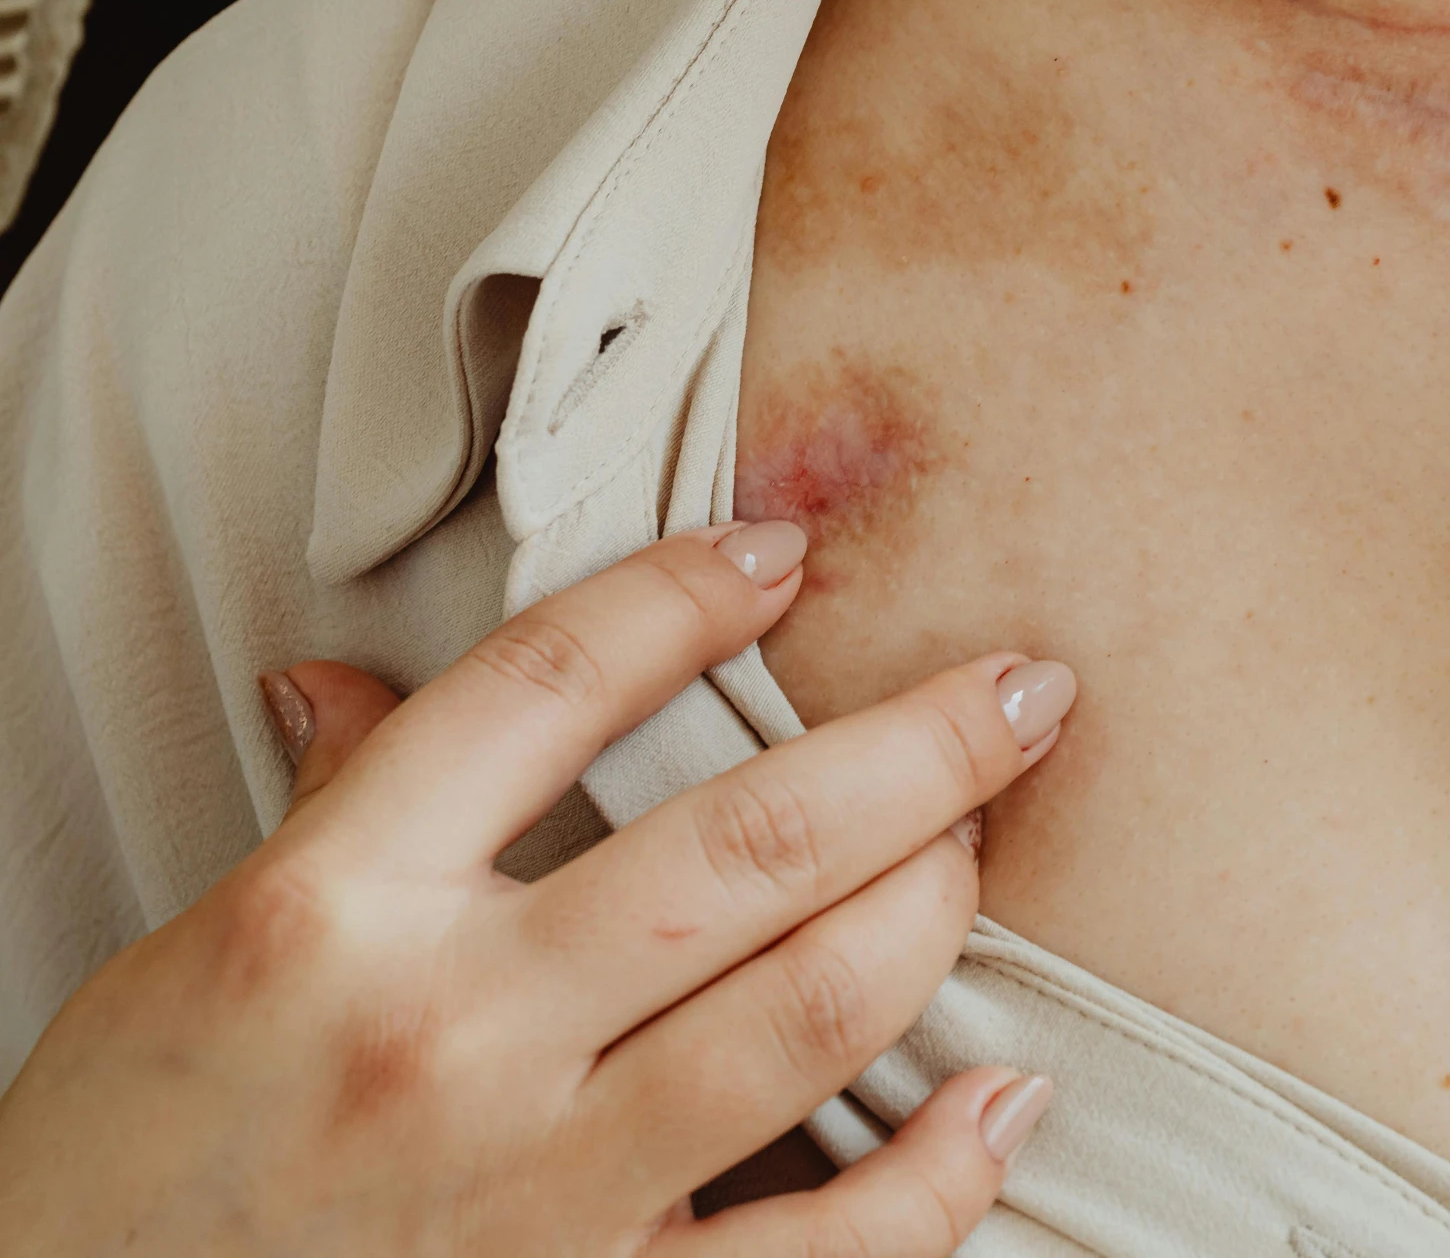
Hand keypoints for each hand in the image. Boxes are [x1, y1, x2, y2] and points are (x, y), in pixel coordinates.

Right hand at [0, 521, 1071, 1254]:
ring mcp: (534, 1191)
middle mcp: (449, 1038)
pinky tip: (1002, 1095)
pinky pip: (819, 1251)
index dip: (686, 595)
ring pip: (809, 1015)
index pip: (547, 690)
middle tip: (1022, 692)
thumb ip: (331, 804)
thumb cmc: (136, 1149)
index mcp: (335, 909)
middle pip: (748, 848)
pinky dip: (937, 1174)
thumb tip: (347, 672)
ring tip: (981, 848)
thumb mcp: (206, 947)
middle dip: (923, 750)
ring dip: (934, 913)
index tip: (785, 552)